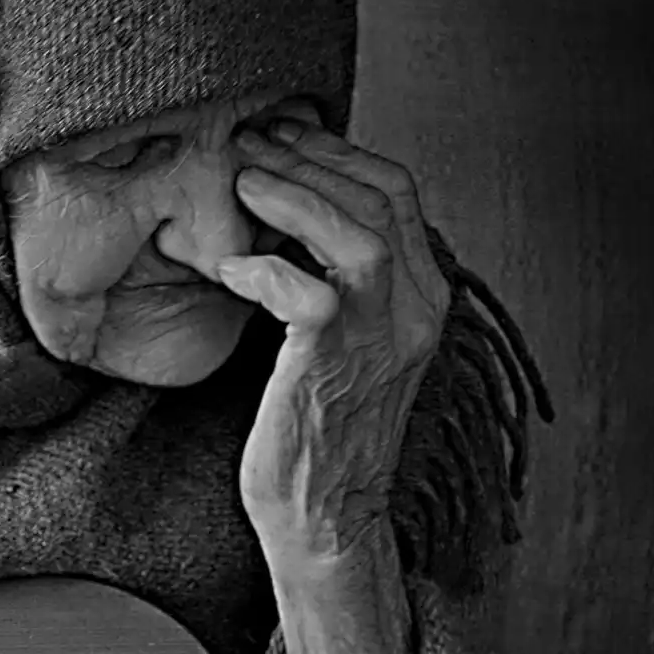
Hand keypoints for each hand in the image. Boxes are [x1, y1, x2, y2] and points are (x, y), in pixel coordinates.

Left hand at [215, 108, 450, 557]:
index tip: (286, 135)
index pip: (398, 193)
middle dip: (312, 157)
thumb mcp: (348, 339)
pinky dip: (265, 268)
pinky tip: (230, 268)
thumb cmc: (320, 426)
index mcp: (423, 299)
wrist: (326, 518)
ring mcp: (380, 340)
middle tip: (253, 140)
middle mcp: (415, 313)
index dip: (340, 153)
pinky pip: (307, 293)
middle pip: (382, 198)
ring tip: (242, 177)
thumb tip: (292, 208)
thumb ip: (341, 277)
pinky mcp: (333, 366)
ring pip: (359, 234)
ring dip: (295, 195)